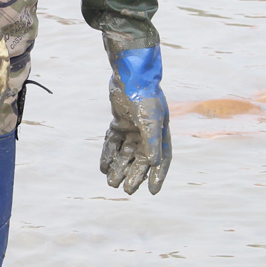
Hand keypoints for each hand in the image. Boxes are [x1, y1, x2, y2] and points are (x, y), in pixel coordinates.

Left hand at [100, 46, 171, 194]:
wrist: (128, 75)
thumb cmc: (143, 96)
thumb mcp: (150, 120)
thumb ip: (152, 142)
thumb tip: (153, 164)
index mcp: (161, 133)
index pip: (162, 160)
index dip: (157, 176)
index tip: (151, 192)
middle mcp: (148, 132)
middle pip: (141, 159)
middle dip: (134, 174)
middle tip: (125, 190)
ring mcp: (133, 127)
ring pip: (125, 153)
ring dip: (119, 167)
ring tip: (111, 182)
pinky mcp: (119, 122)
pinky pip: (113, 142)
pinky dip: (109, 154)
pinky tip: (103, 166)